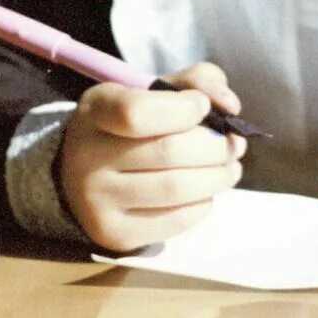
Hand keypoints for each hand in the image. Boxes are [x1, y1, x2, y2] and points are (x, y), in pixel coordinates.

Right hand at [58, 61, 245, 251]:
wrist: (83, 176)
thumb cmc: (130, 126)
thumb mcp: (152, 92)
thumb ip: (194, 83)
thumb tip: (229, 105)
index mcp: (95, 110)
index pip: (137, 113)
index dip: (183, 109)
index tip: (202, 107)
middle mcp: (87, 156)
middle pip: (169, 151)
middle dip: (216, 146)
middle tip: (234, 144)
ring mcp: (97, 200)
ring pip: (176, 188)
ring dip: (218, 176)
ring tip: (230, 167)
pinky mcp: (115, 233)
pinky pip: (175, 220)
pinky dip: (203, 204)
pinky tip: (204, 192)